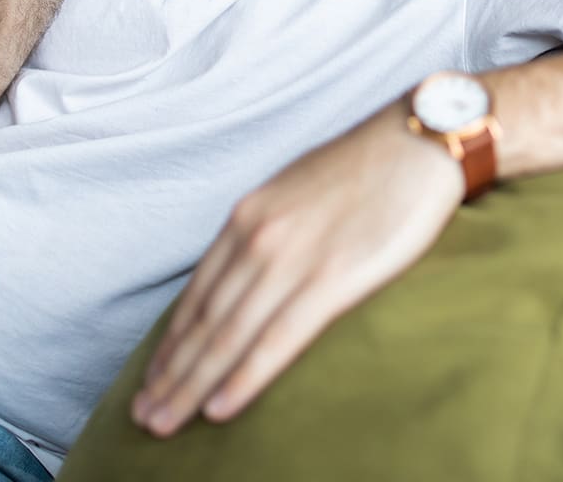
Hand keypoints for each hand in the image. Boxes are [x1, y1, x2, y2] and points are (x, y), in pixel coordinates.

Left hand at [131, 97, 464, 436]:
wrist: (420, 139)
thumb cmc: (367, 165)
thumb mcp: (296, 189)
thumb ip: (267, 229)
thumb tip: (249, 268)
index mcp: (249, 216)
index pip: (196, 293)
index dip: (170, 342)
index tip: (151, 378)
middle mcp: (258, 238)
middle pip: (202, 321)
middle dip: (168, 374)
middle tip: (143, 418)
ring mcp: (292, 259)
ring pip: (227, 335)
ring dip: (191, 385)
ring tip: (164, 423)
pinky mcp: (333, 278)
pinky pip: (277, 339)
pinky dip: (243, 377)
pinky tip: (220, 408)